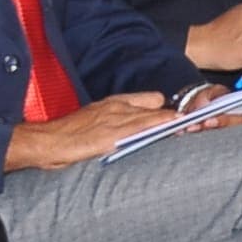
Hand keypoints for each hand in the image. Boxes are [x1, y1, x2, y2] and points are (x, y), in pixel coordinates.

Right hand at [2, 93, 222, 171]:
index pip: (151, 99)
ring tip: (196, 127)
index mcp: (114, 103)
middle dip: (178, 116)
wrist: (42, 141)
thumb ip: (116, 122)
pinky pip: (140, 130)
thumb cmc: (66, 135)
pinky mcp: (110, 136)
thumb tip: (136, 130)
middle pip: (158, 107)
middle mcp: (118, 108)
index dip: (169, 109)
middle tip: (199, 124)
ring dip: (175, 123)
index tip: (187, 117)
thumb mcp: (93, 121)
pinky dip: (159, 129)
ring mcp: (115, 121)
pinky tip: (174, 130)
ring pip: (154, 118)